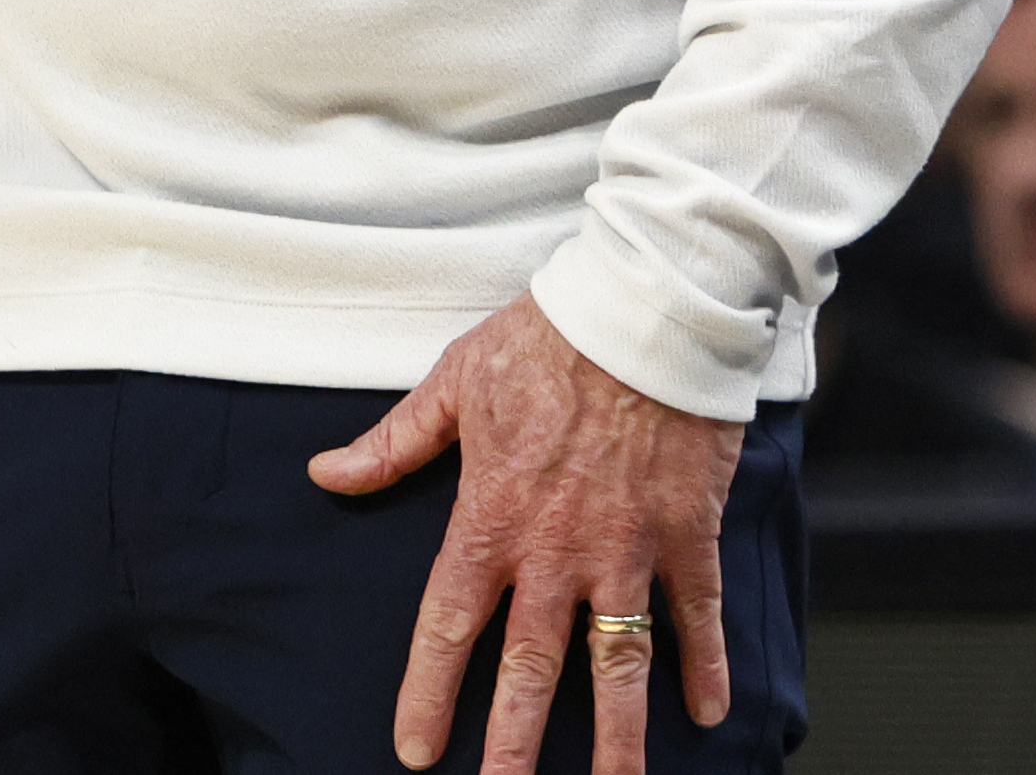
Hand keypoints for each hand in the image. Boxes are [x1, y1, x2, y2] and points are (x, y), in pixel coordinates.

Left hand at [310, 294, 738, 774]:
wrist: (645, 306)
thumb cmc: (546, 336)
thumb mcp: (455, 382)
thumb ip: (394, 443)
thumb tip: (326, 473)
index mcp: (492, 517)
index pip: (449, 625)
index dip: (430, 693)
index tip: (418, 750)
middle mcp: (557, 550)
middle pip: (531, 669)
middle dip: (515, 744)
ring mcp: (627, 548)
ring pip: (617, 664)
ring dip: (618, 738)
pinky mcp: (689, 533)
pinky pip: (699, 614)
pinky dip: (705, 665)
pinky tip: (710, 714)